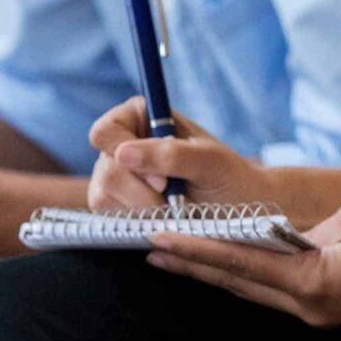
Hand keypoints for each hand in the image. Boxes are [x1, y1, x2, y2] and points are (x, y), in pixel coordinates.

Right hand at [86, 104, 274, 212]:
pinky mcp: (116, 206)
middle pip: (105, 171)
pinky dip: (137, 223)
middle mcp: (123, 144)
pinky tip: (162, 219)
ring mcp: (116, 177)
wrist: (239, 211)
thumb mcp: (209, 161)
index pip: (105, 132)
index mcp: (140, 117)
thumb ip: (171, 154)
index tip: (162, 181)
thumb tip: (122, 153)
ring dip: (142, 211)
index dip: (124, 156)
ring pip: (102, 198)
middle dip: (141, 194)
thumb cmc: (228, 178)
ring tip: (174, 210)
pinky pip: (109, 218)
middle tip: (175, 202)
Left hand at [143, 198, 340, 326]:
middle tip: (150, 249)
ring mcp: (321, 316)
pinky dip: (251, 278)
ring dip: (218, 274)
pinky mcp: (332, 314)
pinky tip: (234, 267)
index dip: (199, 248)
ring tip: (178, 258)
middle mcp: (310, 309)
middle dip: (194, 266)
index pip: (243, 262)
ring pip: (256, 293)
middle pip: (239, 284)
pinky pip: (281, 295)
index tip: (161, 237)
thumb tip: (286, 239)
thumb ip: (310, 229)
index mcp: (314, 283)